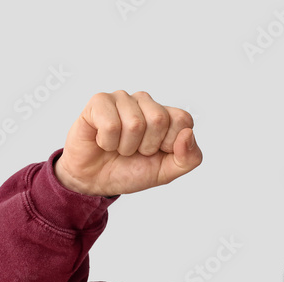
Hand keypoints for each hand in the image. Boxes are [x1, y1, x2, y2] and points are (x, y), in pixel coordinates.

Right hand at [54, 90, 201, 196]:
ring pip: (135, 123)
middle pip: (159, 119)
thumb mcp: (166, 173)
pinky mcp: (100, 101)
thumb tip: (188, 133)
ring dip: (125, 146)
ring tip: (118, 147)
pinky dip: (107, 143)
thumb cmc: (130, 171)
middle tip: (135, 151)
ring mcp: (122, 99)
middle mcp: (146, 102)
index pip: (183, 119)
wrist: (95, 180)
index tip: (156, 152)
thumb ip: (188, 158)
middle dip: (147, 146)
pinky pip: (111, 125)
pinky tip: (103, 141)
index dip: (170, 143)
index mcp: (166, 116)